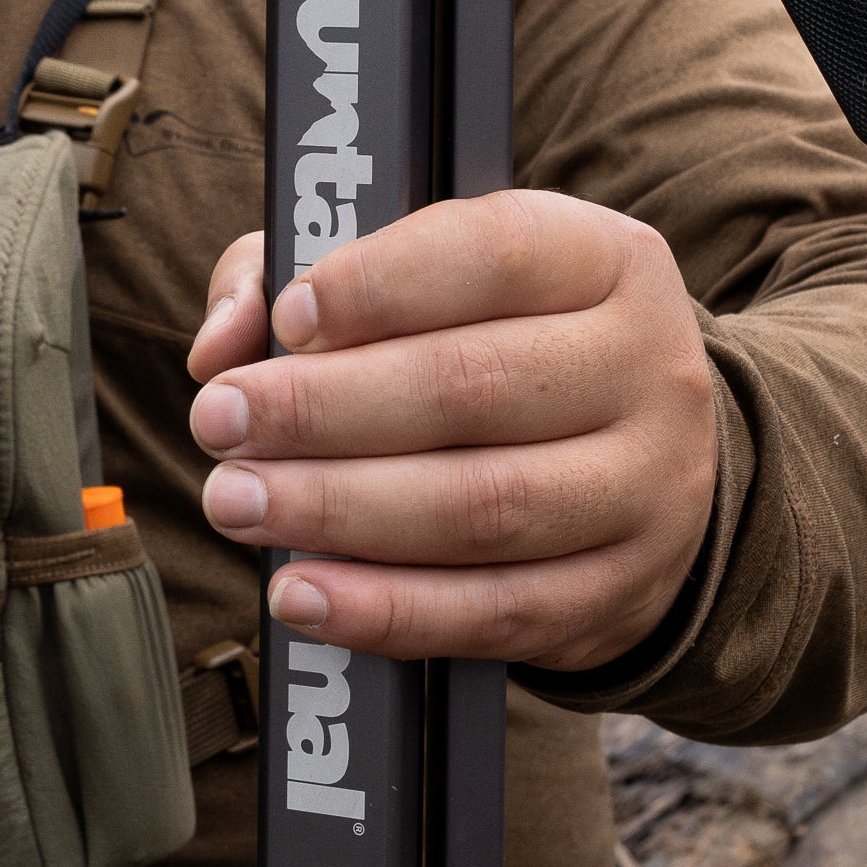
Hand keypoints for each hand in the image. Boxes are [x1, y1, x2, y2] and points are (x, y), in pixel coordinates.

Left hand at [184, 193, 716, 669]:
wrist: (636, 465)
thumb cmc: (493, 346)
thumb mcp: (422, 275)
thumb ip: (303, 272)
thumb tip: (226, 336)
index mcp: (605, 260)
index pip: (494, 253)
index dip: (379, 284)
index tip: (285, 319)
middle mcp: (647, 368)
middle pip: (472, 388)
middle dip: (323, 409)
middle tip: (219, 422)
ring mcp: (647, 490)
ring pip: (482, 508)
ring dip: (338, 511)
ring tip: (237, 501)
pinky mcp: (619, 594)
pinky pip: (494, 614)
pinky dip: (386, 610)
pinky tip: (300, 592)